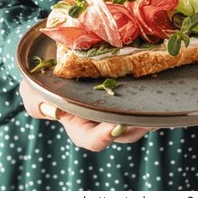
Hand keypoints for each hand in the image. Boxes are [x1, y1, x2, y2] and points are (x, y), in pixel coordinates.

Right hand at [19, 80, 155, 150]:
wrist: (61, 58)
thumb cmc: (46, 80)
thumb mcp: (33, 90)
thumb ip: (37, 102)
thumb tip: (54, 110)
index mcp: (81, 125)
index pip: (93, 140)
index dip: (104, 136)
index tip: (115, 127)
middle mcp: (103, 120)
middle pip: (125, 131)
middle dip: (138, 126)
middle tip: (150, 117)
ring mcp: (119, 106)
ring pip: (139, 116)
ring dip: (152, 112)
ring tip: (163, 101)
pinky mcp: (131, 92)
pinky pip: (145, 98)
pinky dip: (154, 93)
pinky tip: (163, 80)